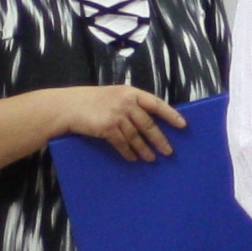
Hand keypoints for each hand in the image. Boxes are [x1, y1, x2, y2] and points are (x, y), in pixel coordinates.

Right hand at [63, 83, 184, 163]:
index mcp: (130, 92)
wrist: (69, 107)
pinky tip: (133, 158)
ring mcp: (116, 115)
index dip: (170, 114)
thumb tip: (151, 121)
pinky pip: (122, 143)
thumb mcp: (115, 96)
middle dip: (159, 139)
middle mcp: (125, 102)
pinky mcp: (107, 128)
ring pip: (136, 136)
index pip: (156, 103)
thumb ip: (132, 104)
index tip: (182, 125)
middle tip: (168, 151)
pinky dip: (128, 152)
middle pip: (148, 123)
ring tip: (151, 158)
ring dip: (144, 149)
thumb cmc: (93, 102)